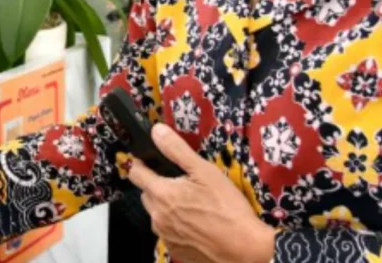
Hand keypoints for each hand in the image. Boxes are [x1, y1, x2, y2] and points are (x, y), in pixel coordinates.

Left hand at [127, 125, 275, 262]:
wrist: (246, 251)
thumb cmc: (227, 208)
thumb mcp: (204, 172)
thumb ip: (176, 150)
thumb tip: (156, 131)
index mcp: (161, 194)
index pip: (135, 173)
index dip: (141, 164)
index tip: (149, 160)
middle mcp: (157, 217)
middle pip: (146, 194)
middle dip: (157, 186)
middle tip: (181, 184)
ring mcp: (165, 236)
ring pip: (156, 214)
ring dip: (166, 207)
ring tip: (192, 204)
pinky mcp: (175, 251)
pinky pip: (168, 232)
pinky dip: (176, 225)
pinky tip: (196, 223)